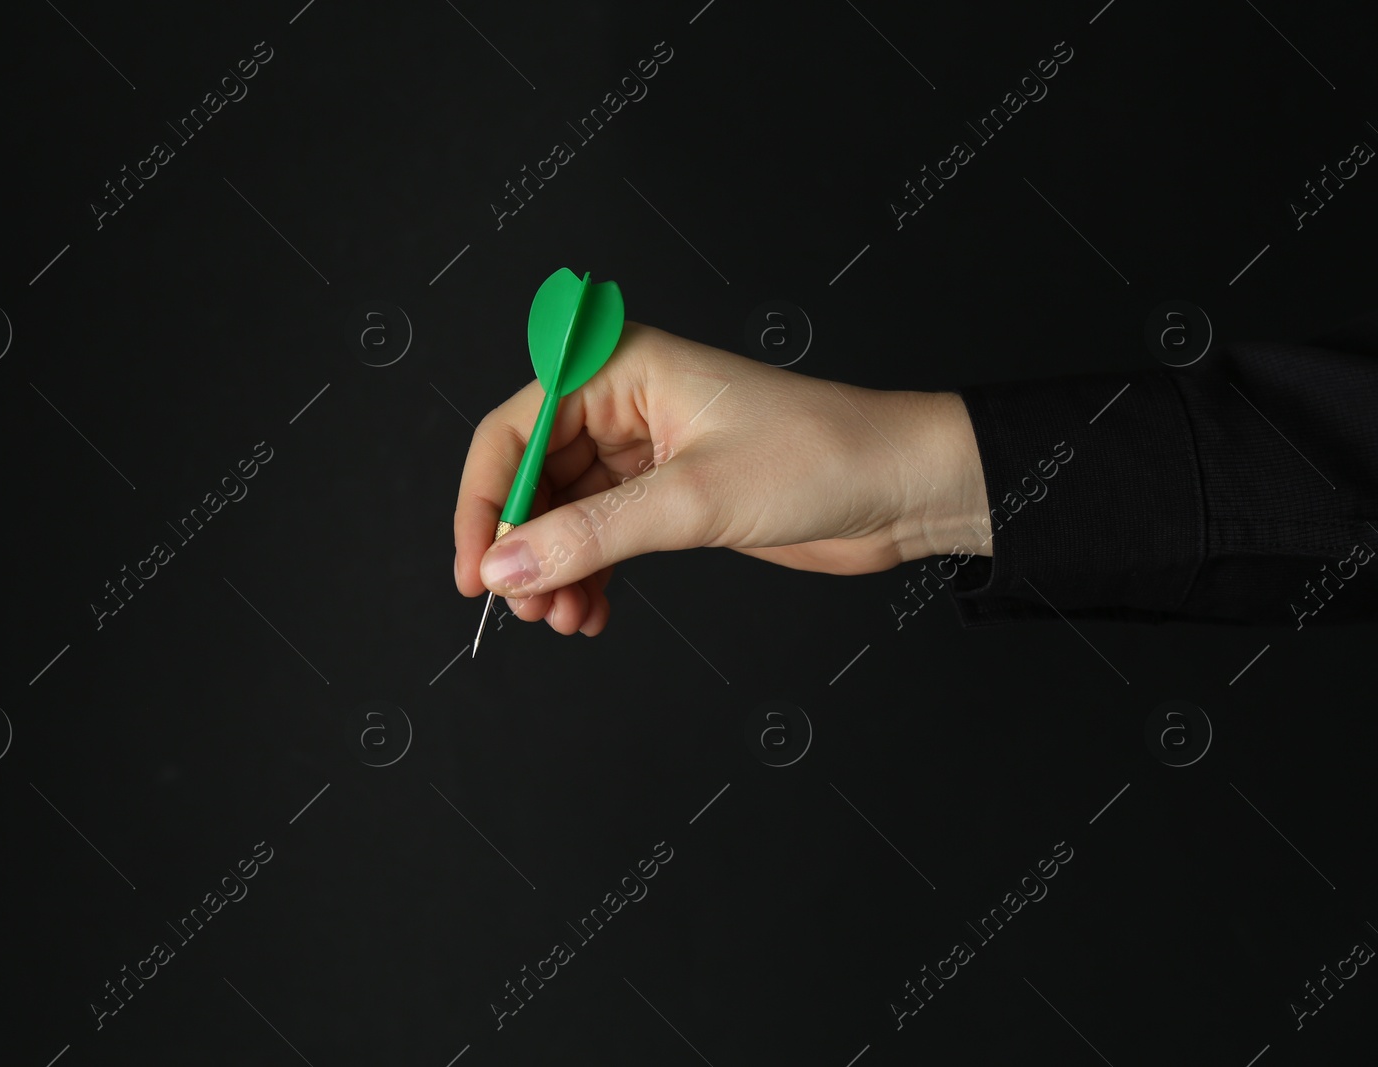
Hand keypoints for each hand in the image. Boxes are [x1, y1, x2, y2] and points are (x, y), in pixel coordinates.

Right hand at [452, 322, 988, 635]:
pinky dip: (588, 576)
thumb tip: (506, 566)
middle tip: (525, 607)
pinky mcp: (668, 494)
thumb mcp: (693, 498)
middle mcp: (623, 401)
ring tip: (563, 619)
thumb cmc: (820, 456)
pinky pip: (600, 535)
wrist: (903, 486)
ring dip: (555, 570)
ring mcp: (644, 450)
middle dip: (523, 547)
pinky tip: (592, 613)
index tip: (476, 569)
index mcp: (620, 366)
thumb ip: (592, 534)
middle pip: (530, 475)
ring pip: (562, 513)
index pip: (514, 428)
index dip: (483, 501)